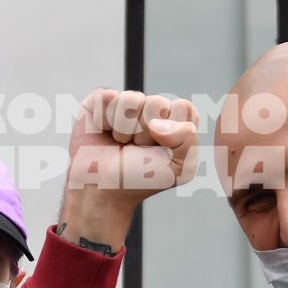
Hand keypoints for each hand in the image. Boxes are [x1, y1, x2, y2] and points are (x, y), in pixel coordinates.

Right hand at [55, 88, 198, 252]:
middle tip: (137, 149)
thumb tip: (157, 122)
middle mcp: (151, 108)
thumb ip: (187, 141)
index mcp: (175, 120)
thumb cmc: (141, 179)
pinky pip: (106, 97)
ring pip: (131, 99)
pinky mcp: (100, 101)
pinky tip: (104, 133)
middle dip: (145, 133)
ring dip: (123, 129)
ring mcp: (126, 103)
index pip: (183, 107)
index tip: (160, 151)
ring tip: (120, 143)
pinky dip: (104, 121)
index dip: (171, 131)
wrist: (103, 190)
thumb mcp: (180, 169)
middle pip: (157, 102)